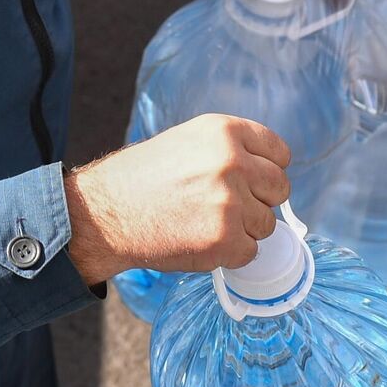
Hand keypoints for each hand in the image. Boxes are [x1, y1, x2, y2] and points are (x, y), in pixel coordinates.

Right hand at [63, 114, 292, 284]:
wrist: (106, 213)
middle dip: (259, 200)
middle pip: (279, 188)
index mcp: (225, 132)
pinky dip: (230, 254)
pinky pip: (250, 252)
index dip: (267, 170)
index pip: (280, 153)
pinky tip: (201, 242)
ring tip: (206, 224)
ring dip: (243, 230)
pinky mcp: (224, 239)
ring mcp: (230, 201)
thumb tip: (271, 170)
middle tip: (226, 207)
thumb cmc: (145, 177)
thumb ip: (233, 148)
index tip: (253, 182)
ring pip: (267, 224)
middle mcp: (233, 161)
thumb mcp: (190, 140)